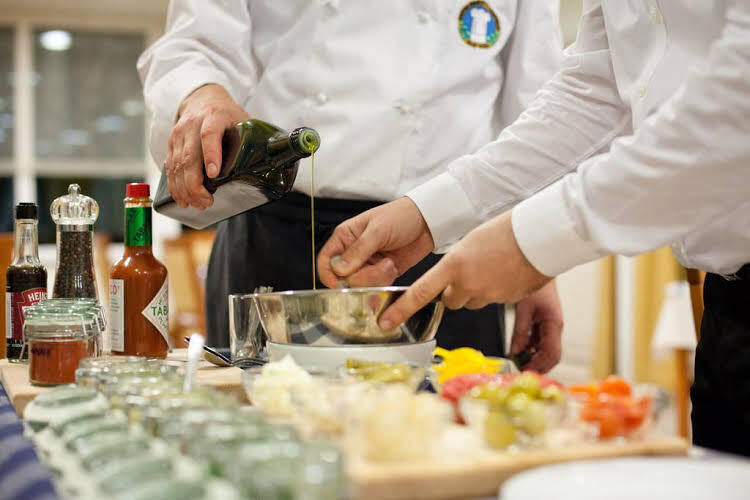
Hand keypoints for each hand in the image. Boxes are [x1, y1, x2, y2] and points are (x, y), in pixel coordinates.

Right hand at [166, 84, 249, 208]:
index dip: (211, 155)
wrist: (202, 98)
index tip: (213, 174)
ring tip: (196, 204)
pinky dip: (174, 185)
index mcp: (214, 116)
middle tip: (206, 201)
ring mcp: (179, 134)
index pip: (209, 134)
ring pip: (177, 165)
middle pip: (189, 156)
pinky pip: (169, 167)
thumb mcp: (243, 120)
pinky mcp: (171, 143)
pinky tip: (182, 198)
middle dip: (195, 184)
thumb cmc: (227, 114)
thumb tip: (275, 163)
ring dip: (185, 189)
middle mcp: (193, 124)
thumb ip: (254, 139)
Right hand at [317, 197, 434, 287]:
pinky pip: (376, 286)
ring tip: (389, 263)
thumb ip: (358, 251)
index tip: (339, 284)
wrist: (428, 222)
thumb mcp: (378, 230)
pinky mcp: (382, 273)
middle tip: (379, 264)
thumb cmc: (401, 216)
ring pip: (361, 285)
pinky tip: (393, 266)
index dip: (328, 275)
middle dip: (362, 277)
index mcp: (345, 237)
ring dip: (376, 278)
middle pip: (344, 278)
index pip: (325, 261)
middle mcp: (353, 253)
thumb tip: (338, 270)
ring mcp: (368, 264)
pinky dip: (385, 281)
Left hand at [378, 210, 551, 329]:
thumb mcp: (470, 241)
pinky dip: (495, 291)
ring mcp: (488, 294)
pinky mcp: (506, 300)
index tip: (386, 322)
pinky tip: (506, 272)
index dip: (401, 310)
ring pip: (472, 302)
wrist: (539, 235)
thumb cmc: (505, 230)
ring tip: (492, 268)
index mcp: (454, 265)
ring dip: (475, 292)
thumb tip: (455, 280)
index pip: (421, 293)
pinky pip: (493, 300)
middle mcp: (468, 283)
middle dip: (453, 292)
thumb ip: (457, 263)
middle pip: (450, 301)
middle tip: (467, 273)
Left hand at [509, 280, 562, 372]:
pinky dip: (531, 348)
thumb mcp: (524, 309)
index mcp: (554, 324)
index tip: (524, 369)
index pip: (551, 353)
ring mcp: (552, 327)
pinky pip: (541, 342)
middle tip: (519, 369)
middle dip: (537, 365)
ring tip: (517, 361)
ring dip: (534, 358)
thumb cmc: (535, 286)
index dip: (539, 365)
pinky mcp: (546, 324)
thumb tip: (514, 353)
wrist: (541, 269)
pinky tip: (519, 349)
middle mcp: (556, 328)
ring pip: (547, 351)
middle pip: (552, 356)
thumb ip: (520, 332)